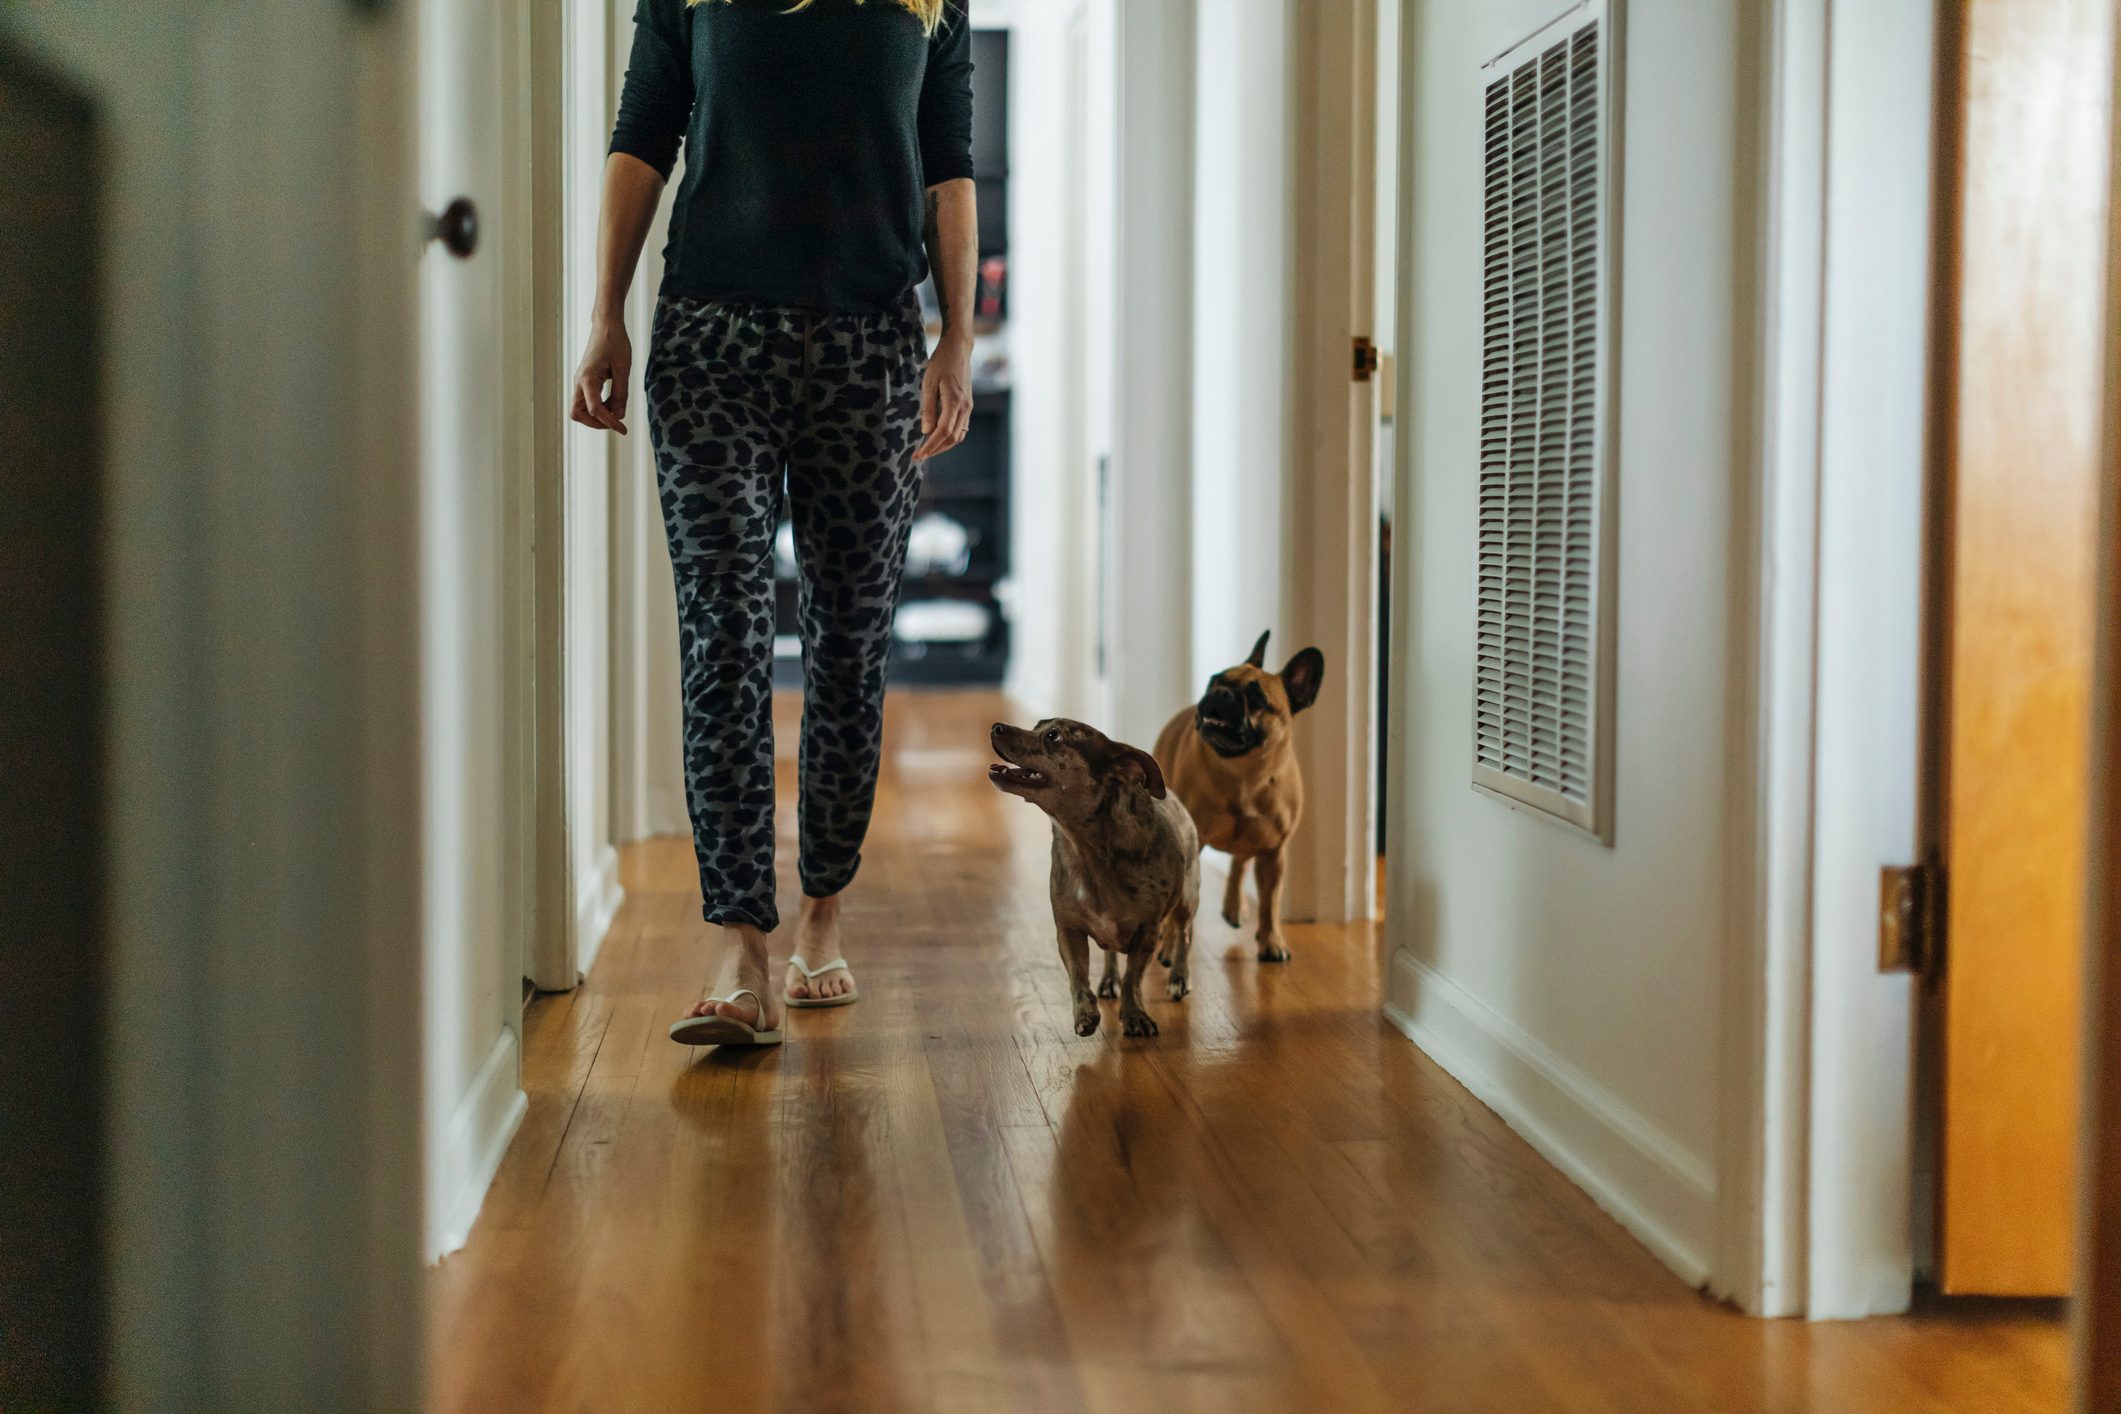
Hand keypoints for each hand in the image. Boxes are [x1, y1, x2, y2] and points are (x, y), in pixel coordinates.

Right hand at [570, 316, 630, 434]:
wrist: (606, 326)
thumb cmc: (615, 342)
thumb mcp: (623, 369)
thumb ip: (621, 393)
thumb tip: (619, 415)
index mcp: (588, 379)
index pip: (595, 410)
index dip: (610, 423)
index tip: (623, 429)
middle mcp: (579, 382)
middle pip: (577, 414)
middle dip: (595, 423)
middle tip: (614, 422)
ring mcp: (580, 382)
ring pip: (579, 409)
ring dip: (596, 416)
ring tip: (616, 409)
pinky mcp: (584, 381)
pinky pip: (586, 401)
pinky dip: (598, 407)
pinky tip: (613, 402)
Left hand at [912, 333, 972, 461]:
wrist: (959, 349)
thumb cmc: (941, 363)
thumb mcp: (929, 382)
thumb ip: (928, 408)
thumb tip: (926, 431)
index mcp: (955, 402)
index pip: (943, 432)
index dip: (930, 446)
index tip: (918, 455)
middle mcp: (965, 408)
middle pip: (952, 438)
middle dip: (935, 450)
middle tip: (919, 456)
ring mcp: (968, 408)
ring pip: (958, 436)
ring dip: (943, 446)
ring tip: (927, 450)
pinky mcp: (967, 407)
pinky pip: (961, 429)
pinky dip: (949, 438)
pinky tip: (938, 439)